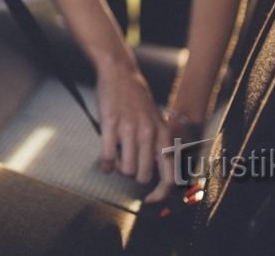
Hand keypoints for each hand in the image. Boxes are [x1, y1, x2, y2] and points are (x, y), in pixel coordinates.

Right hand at [95, 64, 174, 202]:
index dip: (160, 195)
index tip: (150, 200)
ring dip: (119, 168)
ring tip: (117, 155)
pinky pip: (107, 157)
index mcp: (164, 135)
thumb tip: (155, 175)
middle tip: (128, 163)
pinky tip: (105, 160)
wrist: (120, 73)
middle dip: (133, 174)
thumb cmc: (137, 99)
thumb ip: (158, 146)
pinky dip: (105, 164)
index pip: (168, 176)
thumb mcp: (156, 121)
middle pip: (142, 176)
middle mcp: (149, 133)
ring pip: (126, 169)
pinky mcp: (110, 124)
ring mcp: (129, 128)